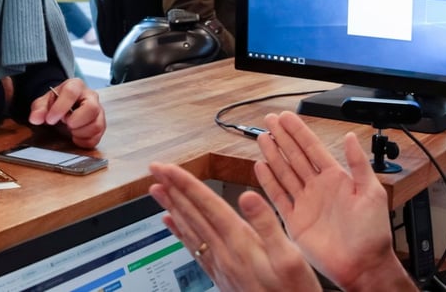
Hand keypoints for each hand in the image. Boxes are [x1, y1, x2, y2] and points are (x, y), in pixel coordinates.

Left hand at [28, 78, 105, 147]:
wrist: (65, 107)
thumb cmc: (57, 102)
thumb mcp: (44, 102)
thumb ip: (39, 109)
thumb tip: (36, 118)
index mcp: (76, 86)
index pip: (71, 93)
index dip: (60, 108)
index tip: (50, 119)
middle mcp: (91, 97)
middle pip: (92, 108)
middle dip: (76, 120)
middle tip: (65, 123)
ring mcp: (98, 111)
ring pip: (97, 125)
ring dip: (80, 132)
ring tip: (70, 129)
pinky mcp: (101, 125)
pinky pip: (97, 137)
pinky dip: (84, 141)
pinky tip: (75, 137)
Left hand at [148, 162, 319, 291]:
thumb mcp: (290, 257)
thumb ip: (267, 224)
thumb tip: (248, 196)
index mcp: (240, 242)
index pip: (206, 205)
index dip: (186, 184)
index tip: (167, 169)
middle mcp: (224, 253)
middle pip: (192, 214)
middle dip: (173, 190)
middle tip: (155, 170)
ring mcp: (220, 265)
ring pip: (189, 230)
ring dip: (172, 207)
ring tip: (156, 191)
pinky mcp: (221, 275)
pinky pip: (194, 248)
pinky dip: (180, 233)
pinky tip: (172, 224)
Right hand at [255, 111, 415, 291]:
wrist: (363, 265)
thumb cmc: (372, 233)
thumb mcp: (372, 192)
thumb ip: (359, 163)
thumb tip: (351, 137)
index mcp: (337, 178)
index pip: (313, 148)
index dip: (299, 132)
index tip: (286, 117)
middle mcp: (318, 188)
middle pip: (295, 156)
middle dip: (282, 137)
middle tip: (269, 120)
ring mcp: (305, 203)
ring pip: (284, 173)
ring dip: (273, 155)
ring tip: (262, 138)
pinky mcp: (295, 221)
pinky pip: (279, 197)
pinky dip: (269, 182)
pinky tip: (261, 167)